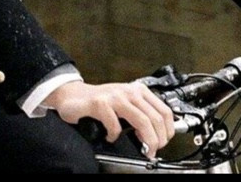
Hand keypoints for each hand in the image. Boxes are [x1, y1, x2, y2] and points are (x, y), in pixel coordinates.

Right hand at [43, 80, 174, 158]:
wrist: (72, 96)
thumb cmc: (99, 103)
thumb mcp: (126, 104)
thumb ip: (142, 113)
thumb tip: (160, 134)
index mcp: (137, 90)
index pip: (165, 111)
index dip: (168, 131)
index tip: (162, 142)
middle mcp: (127, 91)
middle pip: (156, 119)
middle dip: (158, 140)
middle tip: (152, 150)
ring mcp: (113, 96)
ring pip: (142, 121)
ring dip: (145, 140)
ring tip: (141, 148)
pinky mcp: (99, 103)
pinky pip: (115, 125)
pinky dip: (115, 136)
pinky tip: (110, 136)